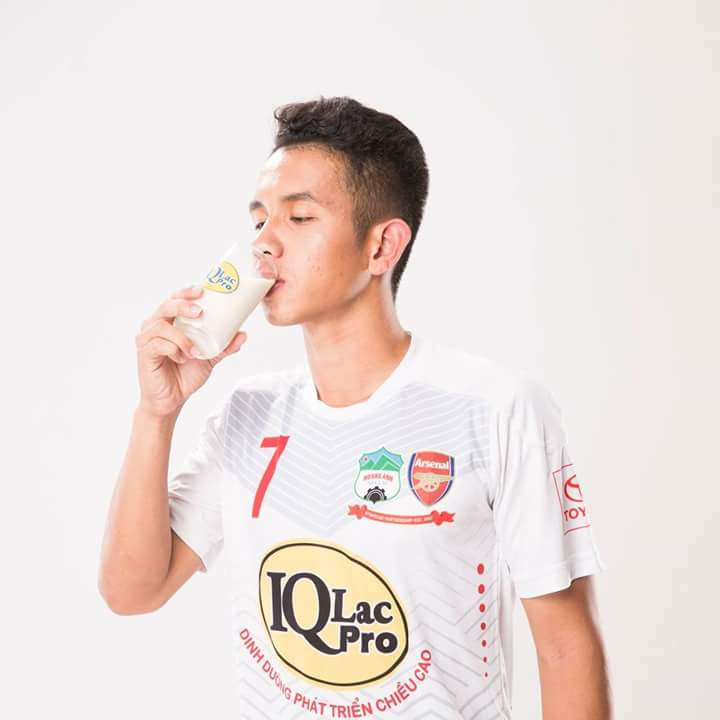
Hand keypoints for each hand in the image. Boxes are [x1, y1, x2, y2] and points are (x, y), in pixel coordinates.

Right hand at [135, 285, 247, 417]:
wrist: (172, 400)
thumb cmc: (185, 374)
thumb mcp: (210, 358)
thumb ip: (224, 346)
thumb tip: (243, 334)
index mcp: (171, 322)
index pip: (175, 299)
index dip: (186, 291)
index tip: (202, 289)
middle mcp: (155, 326)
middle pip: (165, 305)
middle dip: (182, 304)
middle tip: (199, 311)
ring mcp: (147, 339)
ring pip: (161, 325)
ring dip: (181, 336)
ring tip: (193, 351)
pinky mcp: (144, 353)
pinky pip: (158, 344)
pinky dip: (173, 349)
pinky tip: (181, 358)